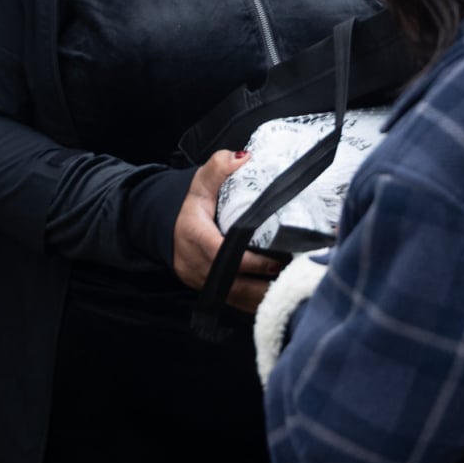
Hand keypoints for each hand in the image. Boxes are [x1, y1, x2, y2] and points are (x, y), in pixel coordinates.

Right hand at [171, 151, 282, 312]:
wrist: (169, 231)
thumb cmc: (192, 208)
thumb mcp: (200, 183)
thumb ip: (219, 168)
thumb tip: (244, 158)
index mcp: (194, 236)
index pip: (221, 254)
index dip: (250, 262)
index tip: (276, 261)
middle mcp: (195, 265)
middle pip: (232, 284)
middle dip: (264, 286)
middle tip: (294, 279)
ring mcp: (201, 283)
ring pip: (235, 298)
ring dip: (263, 297)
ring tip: (292, 290)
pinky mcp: (210, 293)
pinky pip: (235, 304)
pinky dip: (257, 302)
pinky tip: (278, 297)